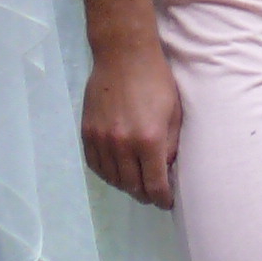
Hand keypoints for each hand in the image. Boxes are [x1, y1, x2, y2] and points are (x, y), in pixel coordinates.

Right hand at [81, 40, 182, 207]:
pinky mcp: (87, 133)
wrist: (124, 58)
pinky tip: (117, 172)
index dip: (162, 198)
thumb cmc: (157, 82)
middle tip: (154, 195)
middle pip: (131, 185)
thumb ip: (170, 145)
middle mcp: (122, 145)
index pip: (154, 184)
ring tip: (137, 184)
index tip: (167, 202)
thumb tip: (166, 170)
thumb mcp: (174, 113)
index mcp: (148, 140)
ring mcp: (101, 140)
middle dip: (145, 194)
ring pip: (112, 178)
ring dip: (126, 186)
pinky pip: (95, 165)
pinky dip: (107, 174)